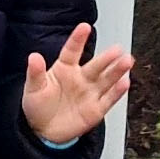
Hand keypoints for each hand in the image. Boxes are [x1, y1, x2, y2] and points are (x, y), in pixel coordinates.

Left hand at [16, 22, 136, 144]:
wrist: (43, 131)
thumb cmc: (37, 105)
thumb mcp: (33, 88)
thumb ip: (35, 73)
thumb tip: (34, 56)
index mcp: (64, 69)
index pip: (72, 51)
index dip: (78, 39)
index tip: (84, 27)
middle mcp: (80, 78)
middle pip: (95, 66)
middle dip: (106, 58)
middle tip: (117, 49)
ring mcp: (90, 93)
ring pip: (106, 80)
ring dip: (117, 71)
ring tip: (127, 61)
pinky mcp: (96, 109)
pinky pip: (108, 99)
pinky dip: (117, 92)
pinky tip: (125, 82)